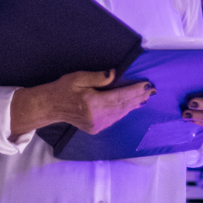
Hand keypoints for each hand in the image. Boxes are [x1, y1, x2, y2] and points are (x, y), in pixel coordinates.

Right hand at [11, 70, 154, 136]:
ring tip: (144, 96)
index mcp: (92, 103)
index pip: (119, 96)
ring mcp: (97, 125)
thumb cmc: (63, 89)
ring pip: (121, 114)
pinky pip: (115, 118)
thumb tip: (115, 74)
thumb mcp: (78, 77)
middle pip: (123, 106)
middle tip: (151, 90)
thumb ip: (98, 77)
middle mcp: (97, 117)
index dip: (134, 90)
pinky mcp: (96, 128)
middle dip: (138, 97)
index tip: (146, 84)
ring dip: (133, 104)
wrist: (51, 107)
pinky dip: (124, 111)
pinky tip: (131, 106)